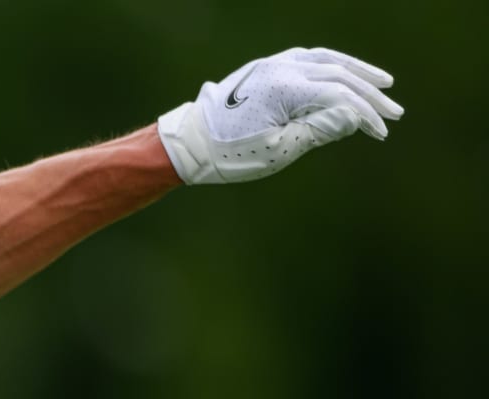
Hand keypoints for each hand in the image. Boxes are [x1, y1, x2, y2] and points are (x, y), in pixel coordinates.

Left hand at [158, 47, 401, 184]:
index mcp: (285, 88)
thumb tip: (354, 115)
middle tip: (395, 112)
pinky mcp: (266, 68)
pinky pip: (308, 60)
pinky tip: (347, 74)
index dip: (365, 114)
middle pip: (338, 75)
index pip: (339, 96)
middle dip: (369, 94)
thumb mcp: (280, 149)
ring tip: (383, 83)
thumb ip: (319, 129)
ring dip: (357, 71)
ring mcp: (272, 65)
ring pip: (326, 60)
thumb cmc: (230, 154)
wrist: (189, 143)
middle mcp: (280, 68)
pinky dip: (332, 66)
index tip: (381, 132)